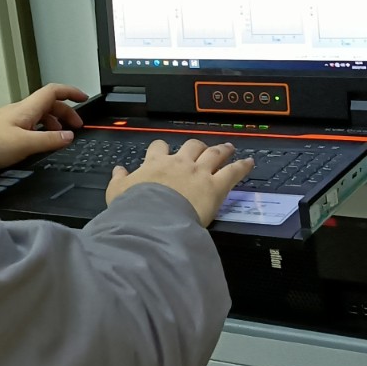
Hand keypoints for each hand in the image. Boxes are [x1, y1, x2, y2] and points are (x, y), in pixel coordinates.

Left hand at [0, 83, 87, 169]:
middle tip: (75, 126)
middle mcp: (21, 110)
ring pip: (39, 114)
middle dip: (66, 112)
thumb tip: (69, 136)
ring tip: (60, 136)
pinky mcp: (7, 129)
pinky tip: (41, 141)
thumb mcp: (27, 143)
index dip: (70, 92)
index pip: (54, 91)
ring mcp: (13, 118)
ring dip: (53, 122)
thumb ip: (49, 139)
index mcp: (27, 108)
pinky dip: (41, 129)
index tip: (83, 97)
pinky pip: (30, 123)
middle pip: (49, 103)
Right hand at [106, 139, 253, 226]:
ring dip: (222, 150)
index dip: (163, 148)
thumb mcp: (118, 193)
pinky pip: (232, 172)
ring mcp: (199, 172)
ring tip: (228, 148)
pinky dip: (242, 166)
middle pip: (191, 146)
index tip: (164, 150)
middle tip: (202, 148)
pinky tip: (249, 163)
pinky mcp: (215, 186)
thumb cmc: (135, 209)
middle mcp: (179, 163)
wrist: (152, 219)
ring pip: (213, 154)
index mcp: (155, 164)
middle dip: (197, 146)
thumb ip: (119, 180)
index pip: (159, 148)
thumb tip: (118, 171)